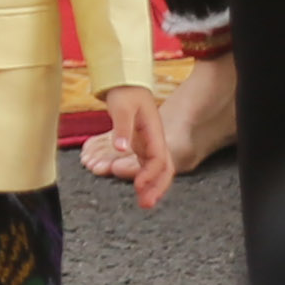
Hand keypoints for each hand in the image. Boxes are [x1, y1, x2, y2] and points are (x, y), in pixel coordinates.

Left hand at [100, 86, 175, 210]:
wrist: (124, 81)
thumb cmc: (125, 92)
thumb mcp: (121, 107)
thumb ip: (121, 127)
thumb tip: (121, 148)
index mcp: (154, 131)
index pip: (158, 159)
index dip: (150, 174)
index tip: (138, 185)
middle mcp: (154, 140)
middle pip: (163, 168)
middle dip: (157, 188)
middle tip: (145, 204)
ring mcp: (148, 143)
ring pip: (156, 170)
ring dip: (151, 187)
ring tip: (143, 202)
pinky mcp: (140, 145)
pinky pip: (146, 166)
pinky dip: (143, 179)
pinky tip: (138, 189)